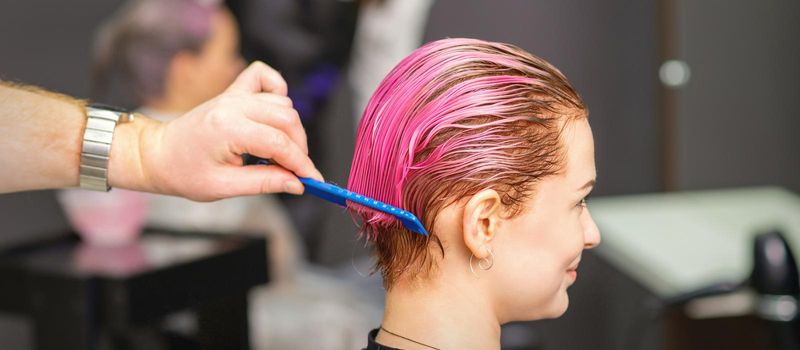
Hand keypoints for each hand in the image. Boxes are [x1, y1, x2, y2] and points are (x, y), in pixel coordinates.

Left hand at [131, 62, 322, 200]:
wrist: (159, 155)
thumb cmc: (184, 172)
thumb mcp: (224, 186)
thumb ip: (265, 182)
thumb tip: (297, 184)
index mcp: (227, 128)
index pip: (279, 142)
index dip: (301, 163)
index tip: (312, 179)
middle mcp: (233, 105)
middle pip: (287, 119)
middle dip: (298, 147)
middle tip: (295, 171)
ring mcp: (233, 96)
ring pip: (282, 103)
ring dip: (290, 129)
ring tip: (280, 153)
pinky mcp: (233, 92)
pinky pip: (265, 78)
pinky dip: (278, 92)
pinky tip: (274, 115)